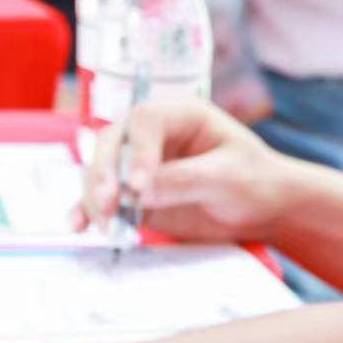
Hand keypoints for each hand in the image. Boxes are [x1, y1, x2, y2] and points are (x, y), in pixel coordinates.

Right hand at [81, 97, 304, 245]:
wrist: (264, 209)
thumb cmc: (256, 181)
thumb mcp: (229, 178)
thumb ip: (185, 180)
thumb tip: (139, 190)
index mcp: (181, 115)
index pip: (145, 120)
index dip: (136, 149)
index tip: (138, 186)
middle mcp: (153, 135)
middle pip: (112, 142)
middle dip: (104, 173)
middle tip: (108, 204)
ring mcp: (140, 164)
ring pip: (101, 171)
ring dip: (94, 197)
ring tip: (103, 227)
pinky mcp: (134, 194)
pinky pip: (105, 198)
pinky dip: (88, 211)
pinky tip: (78, 226)